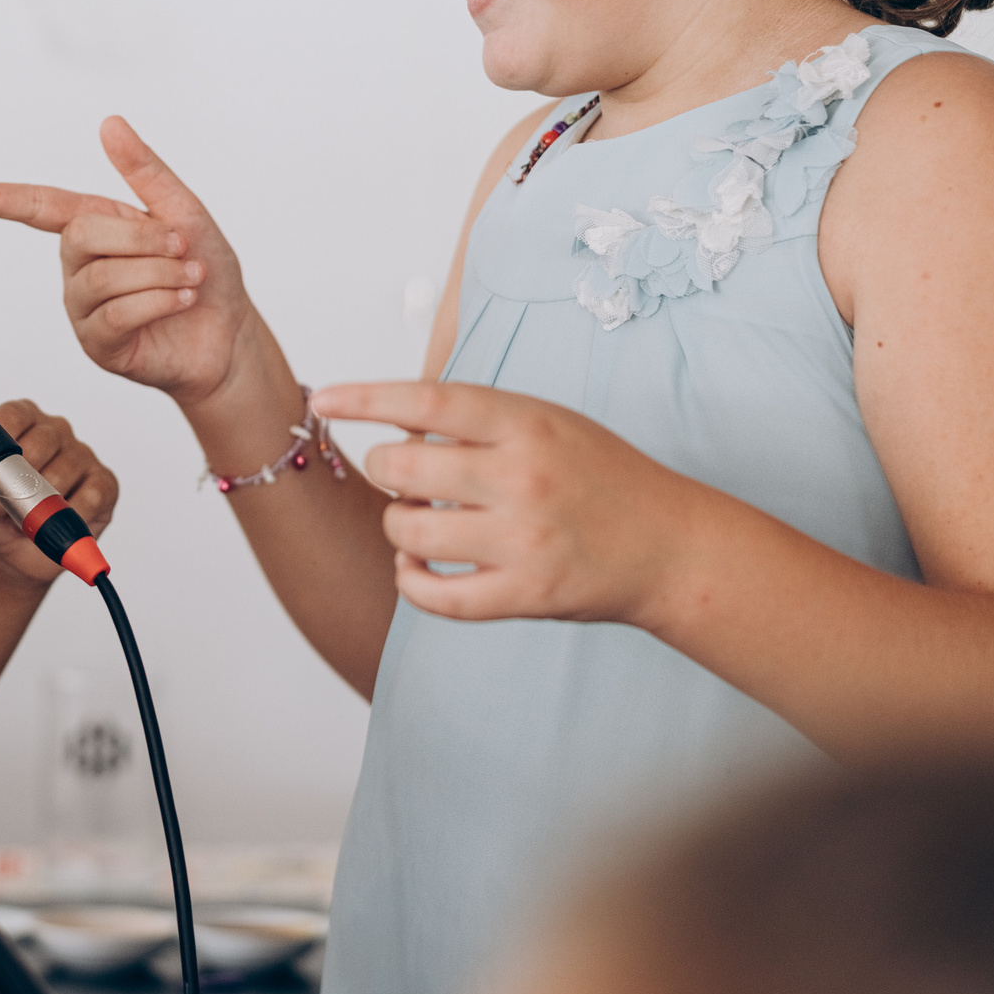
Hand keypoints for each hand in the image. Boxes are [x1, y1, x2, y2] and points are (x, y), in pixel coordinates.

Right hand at [0, 116, 254, 408]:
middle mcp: (81, 266)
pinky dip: (158, 302)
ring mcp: (85, 309)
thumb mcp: (184, 210)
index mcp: (96, 226)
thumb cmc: (206, 270)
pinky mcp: (100, 346)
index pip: (37, 207)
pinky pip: (116, 316)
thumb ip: (144, 169)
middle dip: (139, 238)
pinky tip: (183, 300)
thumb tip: (110, 123)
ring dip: (159, 273)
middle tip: (182, 245)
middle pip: (78, 236)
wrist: (232, 333)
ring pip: (100, 278)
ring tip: (191, 277)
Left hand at [0, 401, 120, 590]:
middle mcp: (54, 432)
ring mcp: (82, 456)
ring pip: (63, 472)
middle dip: (11, 483)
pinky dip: (68, 516)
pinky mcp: (104, 485)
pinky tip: (50, 527)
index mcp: (22, 421)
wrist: (8, 553)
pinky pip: (91, 495)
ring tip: (18, 523)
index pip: (14, 414)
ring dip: (36, 505)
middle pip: (40, 442)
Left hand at [313, 381, 703, 627]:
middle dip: (385, 471)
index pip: (427, 401)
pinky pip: (435, 596)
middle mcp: (523, 478)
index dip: (366, 397)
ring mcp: (523, 541)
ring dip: (399, 527)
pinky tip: (417, 568)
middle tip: (403, 476)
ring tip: (420, 524)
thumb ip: (477, 419)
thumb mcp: (547, 422)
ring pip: (408, 533)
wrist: (669, 546)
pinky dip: (411, 582)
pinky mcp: (525, 595)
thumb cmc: (601, 476)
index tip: (324, 398)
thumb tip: (391, 420)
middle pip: (403, 469)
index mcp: (527, 423)